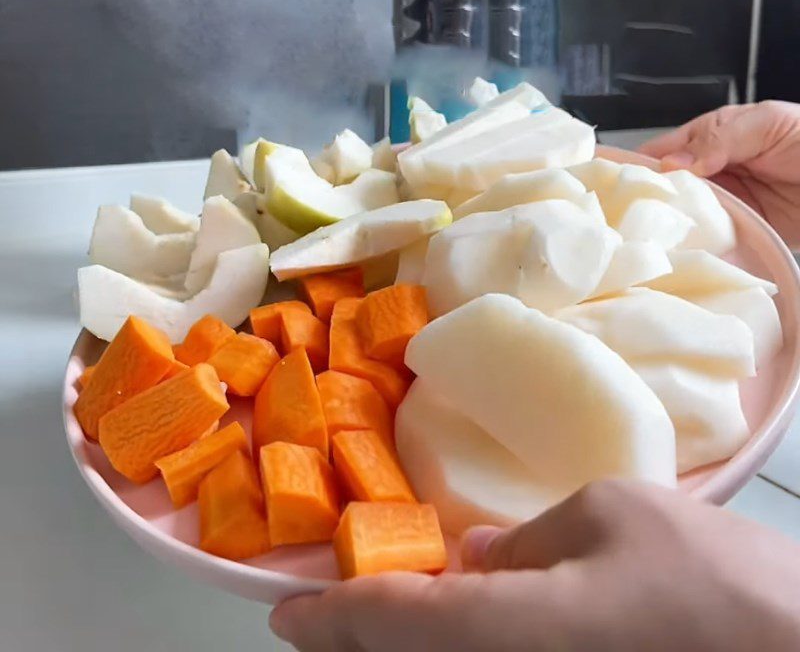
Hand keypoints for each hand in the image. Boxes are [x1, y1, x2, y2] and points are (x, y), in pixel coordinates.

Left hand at [269, 481, 799, 651]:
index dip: (332, 613)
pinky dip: (453, 642)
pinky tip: (457, 615)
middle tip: (320, 609)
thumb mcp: (609, 516)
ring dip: (402, 642)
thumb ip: (529, 540)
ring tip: (374, 611)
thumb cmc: (708, 579)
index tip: (284, 611)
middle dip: (357, 637)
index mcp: (506, 631)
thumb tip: (477, 557)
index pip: (393, 623)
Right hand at [638, 101, 799, 248]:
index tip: (613, 183)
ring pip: (684, 214)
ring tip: (642, 239)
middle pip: (666, 187)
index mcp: (710, 137)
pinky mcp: (740, 232)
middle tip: (622, 218)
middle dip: (647, 200)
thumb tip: (671, 164)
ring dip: (668, 225)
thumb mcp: (768, 123)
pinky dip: (697, 244)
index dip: (636, 165)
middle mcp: (711, 172)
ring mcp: (725, 203)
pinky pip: (712, 238)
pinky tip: (679, 251)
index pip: (662, 150)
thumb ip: (720, 138)